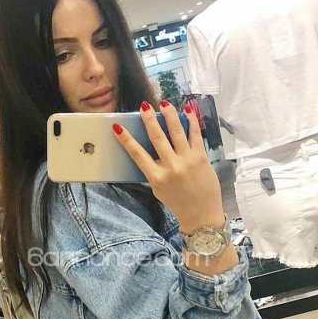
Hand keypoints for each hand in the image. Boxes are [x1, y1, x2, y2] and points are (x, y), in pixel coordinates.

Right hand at [112, 101, 224, 232]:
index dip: (126, 139)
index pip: (137, 154)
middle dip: (148, 119)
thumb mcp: (158, 190)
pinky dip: (191, 121)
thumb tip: (149, 153)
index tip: (117, 127)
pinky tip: (187, 110)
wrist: (201, 215)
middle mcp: (171, 167)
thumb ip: (154, 172)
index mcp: (156, 177)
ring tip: (164, 103)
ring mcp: (187, 160)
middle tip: (143, 107)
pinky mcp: (201, 157)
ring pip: (176, 131)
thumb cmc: (177, 203)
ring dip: (169, 114)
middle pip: (157, 137)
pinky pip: (195, 134)